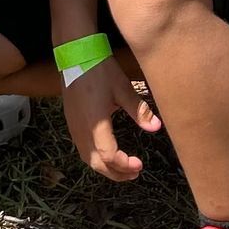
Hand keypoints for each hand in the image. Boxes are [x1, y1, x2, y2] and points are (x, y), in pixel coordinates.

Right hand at [60, 56, 158, 181]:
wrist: (75, 54)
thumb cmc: (100, 70)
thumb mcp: (122, 89)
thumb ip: (139, 110)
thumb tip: (156, 127)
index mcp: (95, 124)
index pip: (109, 156)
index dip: (124, 165)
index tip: (140, 165)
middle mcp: (81, 131)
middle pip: (97, 164)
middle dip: (116, 173)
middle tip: (134, 173)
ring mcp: (74, 128)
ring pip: (88, 159)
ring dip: (105, 168)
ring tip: (123, 168)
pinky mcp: (71, 123)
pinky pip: (82, 149)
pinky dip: (96, 159)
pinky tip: (107, 154)